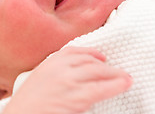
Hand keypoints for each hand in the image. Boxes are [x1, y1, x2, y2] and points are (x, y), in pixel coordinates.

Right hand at [3, 47, 131, 113]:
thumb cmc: (28, 104)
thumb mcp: (40, 79)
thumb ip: (55, 72)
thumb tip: (77, 73)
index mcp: (50, 62)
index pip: (75, 51)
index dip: (92, 53)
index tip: (101, 57)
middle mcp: (60, 67)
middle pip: (89, 61)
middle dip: (106, 66)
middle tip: (118, 71)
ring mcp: (69, 80)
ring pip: (98, 72)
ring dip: (115, 74)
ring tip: (126, 78)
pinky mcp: (76, 97)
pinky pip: (100, 88)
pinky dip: (115, 85)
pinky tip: (124, 84)